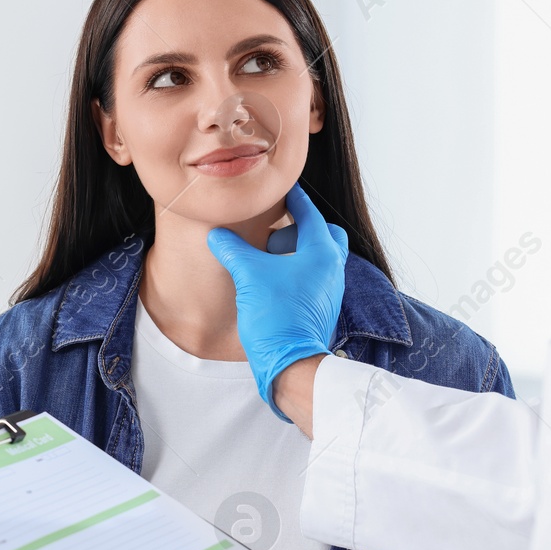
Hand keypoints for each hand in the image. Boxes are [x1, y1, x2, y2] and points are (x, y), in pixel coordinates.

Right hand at [207, 184, 348, 419]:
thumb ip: (232, 249)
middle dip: (302, 227)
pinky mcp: (323, 307)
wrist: (291, 363)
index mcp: (322, 253)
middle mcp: (333, 268)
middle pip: (324, 234)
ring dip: (297, 251)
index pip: (309, 212)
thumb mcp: (248, 275)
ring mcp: (331, 290)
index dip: (293, 197)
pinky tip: (274, 280)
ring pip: (319, 258)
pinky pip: (314, 278)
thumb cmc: (276, 317)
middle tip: (276, 228)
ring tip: (270, 255)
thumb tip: (217, 234)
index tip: (283, 186)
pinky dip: (297, 272)